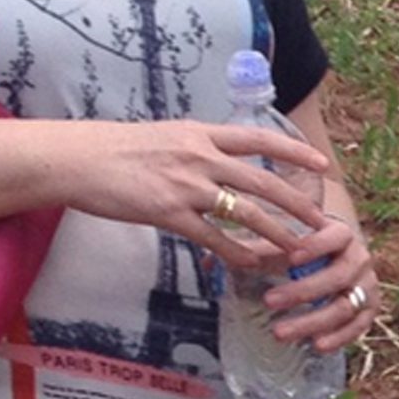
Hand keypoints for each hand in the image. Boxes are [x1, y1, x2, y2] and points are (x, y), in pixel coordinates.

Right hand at [62, 118, 340, 264]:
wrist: (77, 158)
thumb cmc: (115, 149)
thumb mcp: (164, 137)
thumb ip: (195, 148)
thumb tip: (218, 160)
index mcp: (200, 134)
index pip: (259, 139)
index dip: (295, 150)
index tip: (321, 162)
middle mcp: (200, 156)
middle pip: (262, 181)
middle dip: (296, 202)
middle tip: (321, 220)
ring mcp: (186, 185)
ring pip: (245, 212)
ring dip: (276, 233)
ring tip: (298, 248)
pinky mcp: (169, 213)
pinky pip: (214, 238)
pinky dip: (238, 253)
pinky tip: (253, 264)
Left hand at [255, 215, 379, 355]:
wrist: (339, 255)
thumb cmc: (305, 247)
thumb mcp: (287, 241)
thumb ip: (258, 248)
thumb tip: (210, 260)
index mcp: (341, 234)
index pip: (335, 237)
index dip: (316, 246)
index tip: (291, 258)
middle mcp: (359, 259)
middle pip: (338, 276)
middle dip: (303, 291)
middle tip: (268, 301)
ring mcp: (367, 285)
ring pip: (345, 306)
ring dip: (313, 321)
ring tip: (279, 333)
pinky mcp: (370, 309)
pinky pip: (358, 327)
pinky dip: (339, 338)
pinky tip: (316, 346)